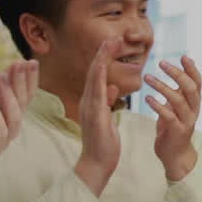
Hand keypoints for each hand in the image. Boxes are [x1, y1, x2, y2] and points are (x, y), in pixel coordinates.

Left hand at [0, 60, 39, 180]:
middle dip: (24, 83)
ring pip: (15, 118)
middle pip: (23, 104)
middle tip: (25, 63)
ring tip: (3, 79)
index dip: (25, 79)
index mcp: (3, 120)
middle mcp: (6, 130)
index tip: (27, 60)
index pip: (20, 96)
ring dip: (10, 98)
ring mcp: (0, 142)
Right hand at [74, 39, 122, 195]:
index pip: (98, 75)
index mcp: (93, 102)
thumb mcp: (107, 118)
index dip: (105, 58)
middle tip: (113, 37)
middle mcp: (88, 102)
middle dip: (102, 54)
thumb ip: (107, 101)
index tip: (114, 43)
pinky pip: (96, 97)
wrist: (96, 164)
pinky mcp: (94, 119)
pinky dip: (98, 83)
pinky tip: (103, 72)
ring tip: (108, 46)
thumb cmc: (103, 143)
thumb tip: (111, 86)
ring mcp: (89, 110)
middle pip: (94, 73)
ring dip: (101, 62)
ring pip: (93, 81)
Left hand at [145, 55, 200, 180]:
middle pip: (190, 88)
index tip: (183, 56)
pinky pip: (168, 116)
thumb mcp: (178, 107)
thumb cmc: (173, 128)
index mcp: (194, 103)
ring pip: (178, 100)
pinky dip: (157, 105)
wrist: (175, 155)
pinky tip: (147, 98)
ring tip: (147, 77)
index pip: (198, 82)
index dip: (192, 69)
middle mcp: (194, 110)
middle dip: (177, 74)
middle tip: (162, 62)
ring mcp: (186, 121)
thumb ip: (179, 91)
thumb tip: (179, 69)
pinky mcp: (177, 131)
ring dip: (162, 87)